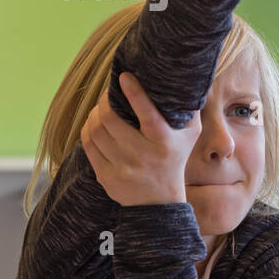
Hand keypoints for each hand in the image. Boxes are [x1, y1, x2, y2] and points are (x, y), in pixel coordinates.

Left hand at [81, 73, 201, 206]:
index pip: (147, 114)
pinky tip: (93, 124)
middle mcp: (142, 155)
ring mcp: (122, 167)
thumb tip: (189, 82)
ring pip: (96, 130)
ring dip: (94, 114)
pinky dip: (88, 130)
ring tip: (100, 109)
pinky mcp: (106, 176)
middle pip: (110, 119)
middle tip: (108, 94)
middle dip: (105, 101)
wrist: (159, 202)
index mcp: (163, 143)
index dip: (134, 93)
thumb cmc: (175, 159)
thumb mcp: (190, 136)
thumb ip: (190, 111)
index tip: (124, 76)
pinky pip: (88, 145)